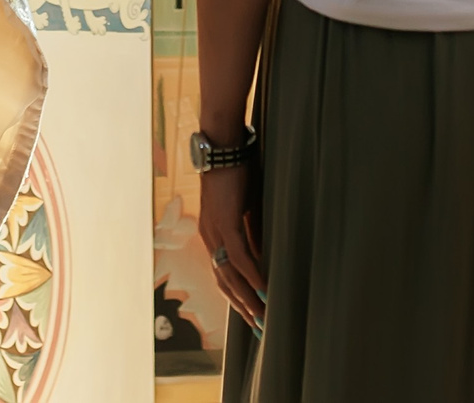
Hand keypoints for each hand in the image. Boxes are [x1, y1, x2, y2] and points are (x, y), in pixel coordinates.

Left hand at [197, 160, 266, 326]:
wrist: (224, 147)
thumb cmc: (237, 173)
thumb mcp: (246, 210)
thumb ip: (252, 235)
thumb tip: (262, 260)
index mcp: (212, 235)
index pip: (223, 275)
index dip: (237, 297)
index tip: (253, 315)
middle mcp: (209, 237)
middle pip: (224, 283)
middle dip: (243, 307)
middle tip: (261, 328)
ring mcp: (215, 232)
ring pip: (230, 276)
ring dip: (248, 299)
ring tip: (264, 317)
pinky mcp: (226, 222)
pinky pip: (239, 258)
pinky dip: (252, 276)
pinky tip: (264, 291)